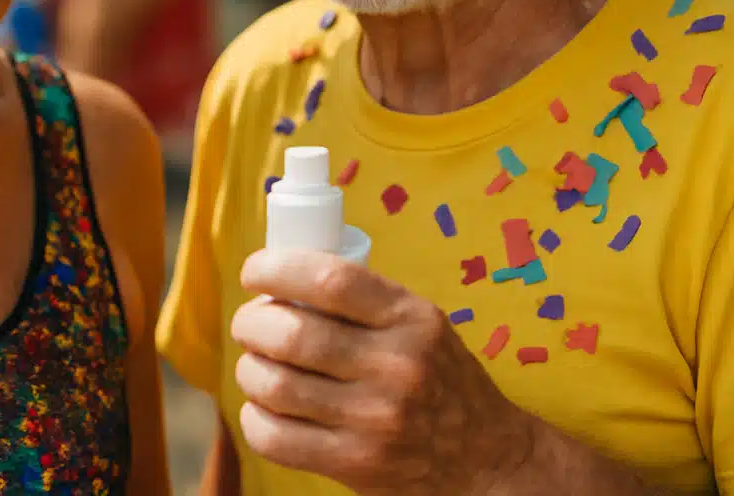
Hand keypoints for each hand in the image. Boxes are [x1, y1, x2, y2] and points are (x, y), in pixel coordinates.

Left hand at [232, 249, 534, 494]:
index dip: (277, 269)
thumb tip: (281, 281)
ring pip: (274, 386)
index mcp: (411, 319)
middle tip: (249, 324)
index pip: (330, 280)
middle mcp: (395, 366)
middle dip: (251, 323)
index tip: (254, 272)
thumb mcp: (422, 325)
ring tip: (255, 365)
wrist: (484, 459)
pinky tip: (264, 408)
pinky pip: (276, 438)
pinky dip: (255, 418)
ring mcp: (374, 419)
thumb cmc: (440, 379)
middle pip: (291, 334)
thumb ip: (364, 302)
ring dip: (249, 370)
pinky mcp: (355, 464)